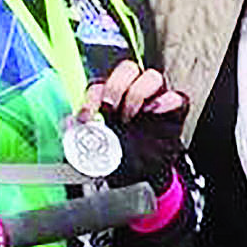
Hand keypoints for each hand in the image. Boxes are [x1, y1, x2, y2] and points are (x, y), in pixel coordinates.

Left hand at [86, 60, 188, 192]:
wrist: (144, 178)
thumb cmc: (121, 160)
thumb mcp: (96, 151)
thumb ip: (81, 136)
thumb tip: (67, 123)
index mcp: (111, 100)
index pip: (99, 85)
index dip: (91, 98)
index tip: (87, 117)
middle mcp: (133, 93)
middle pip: (127, 69)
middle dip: (116, 86)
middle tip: (111, 109)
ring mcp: (156, 99)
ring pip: (152, 76)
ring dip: (139, 93)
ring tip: (132, 117)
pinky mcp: (176, 111)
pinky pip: (178, 97)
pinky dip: (167, 101)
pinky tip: (155, 113)